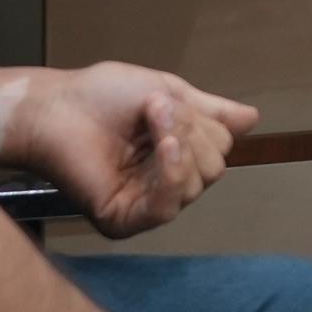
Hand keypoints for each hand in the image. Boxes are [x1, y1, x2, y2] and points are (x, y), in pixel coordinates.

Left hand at [0, 61, 259, 236]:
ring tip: (149, 119)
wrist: (58, 106)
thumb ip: (210, 111)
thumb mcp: (168, 92)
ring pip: (195, 185)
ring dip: (178, 145)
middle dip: (192, 132)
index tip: (167, 101)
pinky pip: (167, 207)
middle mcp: (163, 184)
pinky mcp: (124, 220)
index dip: (202, 122)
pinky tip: (163, 147)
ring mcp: (144, 204)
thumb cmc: (102, 95)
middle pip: (214, 169)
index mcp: (174, 156)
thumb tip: (254, 118)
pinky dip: (171, 173)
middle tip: (156, 110)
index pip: (220, 150)